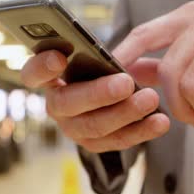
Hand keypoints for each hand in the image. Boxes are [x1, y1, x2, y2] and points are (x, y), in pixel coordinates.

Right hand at [20, 50, 169, 152]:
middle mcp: (57, 104)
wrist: (116, 93)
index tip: (59, 58)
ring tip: (150, 99)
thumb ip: (99, 50)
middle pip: (68, 103)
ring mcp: (73, 127)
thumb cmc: (101, 67)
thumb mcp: (99, 52)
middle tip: (125, 83)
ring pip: (94, 125)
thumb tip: (119, 60)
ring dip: (125, 113)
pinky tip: (160, 121)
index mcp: (50, 77)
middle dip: (98, 93)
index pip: (33, 73)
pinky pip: (116, 141)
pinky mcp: (94, 143)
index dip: (41, 67)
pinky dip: (141, 131)